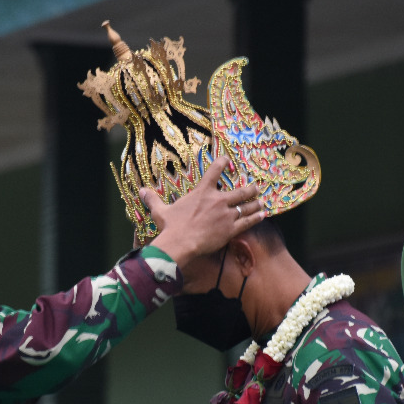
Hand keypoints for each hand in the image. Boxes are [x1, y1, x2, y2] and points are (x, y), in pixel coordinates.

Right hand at [147, 157, 261, 272]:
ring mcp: (226, 215)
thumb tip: (141, 191)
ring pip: (247, 206)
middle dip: (250, 188)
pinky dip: (256, 218)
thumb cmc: (171, 227)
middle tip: (256, 186)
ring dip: (255, 203)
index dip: (222, 163)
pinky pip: (248, 221)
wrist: (180, 243)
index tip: (227, 160)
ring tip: (262, 201)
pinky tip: (263, 215)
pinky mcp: (231, 229)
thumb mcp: (160, 211)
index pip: (214, 172)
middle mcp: (218, 200)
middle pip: (240, 191)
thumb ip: (153, 199)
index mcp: (202, 192)